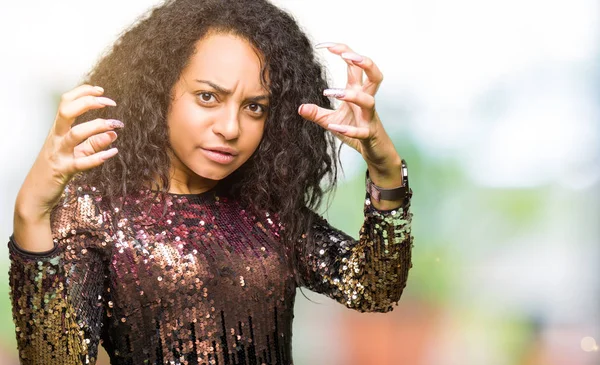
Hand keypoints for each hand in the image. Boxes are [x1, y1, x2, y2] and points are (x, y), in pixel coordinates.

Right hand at [16, 84, 122, 220]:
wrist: (35, 194)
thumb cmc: (55, 170)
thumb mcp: (76, 153)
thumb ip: (94, 143)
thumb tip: (113, 133)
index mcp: (57, 130)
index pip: (66, 103)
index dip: (83, 92)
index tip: (101, 90)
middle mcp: (56, 138)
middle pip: (67, 112)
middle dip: (88, 102)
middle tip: (110, 102)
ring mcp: (59, 154)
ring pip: (75, 134)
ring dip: (97, 127)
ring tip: (116, 126)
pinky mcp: (64, 171)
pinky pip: (81, 162)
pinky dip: (98, 157)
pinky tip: (113, 153)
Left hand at [297, 42, 399, 169]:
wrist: (373, 152)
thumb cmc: (355, 131)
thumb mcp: (331, 121)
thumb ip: (316, 113)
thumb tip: (299, 107)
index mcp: (357, 92)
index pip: (354, 66)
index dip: (343, 51)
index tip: (323, 45)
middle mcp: (366, 101)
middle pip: (374, 75)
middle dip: (364, 62)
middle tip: (346, 55)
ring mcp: (369, 117)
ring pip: (368, 101)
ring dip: (350, 96)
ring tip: (329, 92)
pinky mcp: (369, 134)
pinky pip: (362, 131)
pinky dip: (349, 130)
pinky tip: (334, 128)